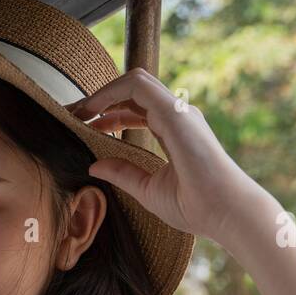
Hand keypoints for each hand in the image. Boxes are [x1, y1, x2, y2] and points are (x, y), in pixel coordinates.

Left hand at [65, 68, 275, 246]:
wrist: (225, 213)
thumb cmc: (195, 206)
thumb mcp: (147, 189)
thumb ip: (122, 174)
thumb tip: (93, 167)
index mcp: (173, 130)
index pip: (134, 109)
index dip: (106, 112)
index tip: (81, 124)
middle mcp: (176, 116)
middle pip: (131, 92)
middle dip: (99, 99)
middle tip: (70, 114)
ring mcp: (178, 112)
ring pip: (134, 82)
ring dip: (102, 93)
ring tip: (77, 111)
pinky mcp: (175, 114)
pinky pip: (138, 87)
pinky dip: (111, 92)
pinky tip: (91, 111)